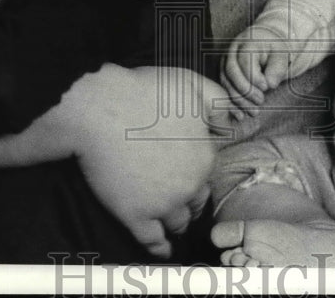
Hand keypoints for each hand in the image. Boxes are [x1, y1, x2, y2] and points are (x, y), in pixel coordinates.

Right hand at [61, 64, 225, 258]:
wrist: (101, 108)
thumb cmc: (145, 92)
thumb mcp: (194, 85)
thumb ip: (218, 103)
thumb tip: (233, 120)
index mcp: (204, 157)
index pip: (207, 175)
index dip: (198, 174)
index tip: (189, 175)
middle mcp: (189, 185)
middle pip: (196, 203)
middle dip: (191, 203)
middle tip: (182, 203)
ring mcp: (162, 203)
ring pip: (177, 223)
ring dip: (177, 224)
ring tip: (172, 225)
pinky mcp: (135, 215)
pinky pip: (152, 240)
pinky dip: (159, 248)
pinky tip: (161, 249)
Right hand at [221, 27, 291, 118]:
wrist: (263, 44)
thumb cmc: (273, 51)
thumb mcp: (281, 55)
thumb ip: (277, 68)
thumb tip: (270, 85)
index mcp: (247, 42)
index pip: (245, 60)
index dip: (254, 76)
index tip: (267, 87)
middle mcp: (232, 51)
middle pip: (231, 71)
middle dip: (246, 90)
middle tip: (260, 101)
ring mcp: (224, 62)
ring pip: (226, 82)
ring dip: (239, 100)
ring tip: (254, 112)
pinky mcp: (223, 74)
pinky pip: (222, 91)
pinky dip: (231, 104)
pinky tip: (240, 116)